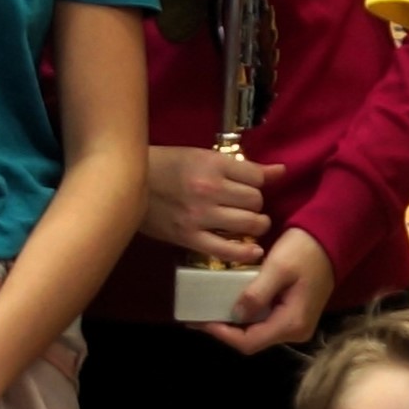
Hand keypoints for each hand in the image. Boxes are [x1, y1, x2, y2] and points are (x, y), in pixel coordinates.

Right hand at [146, 141, 273, 269]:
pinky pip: (226, 250)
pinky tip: (253, 251)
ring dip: (256, 226)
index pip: (257, 177)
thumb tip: (281, 171)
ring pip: (248, 224)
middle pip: (255, 201)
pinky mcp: (189, 237)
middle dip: (257, 204)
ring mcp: (199, 215)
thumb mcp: (202, 156)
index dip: (261, 183)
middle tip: (248, 206)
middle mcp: (209, 189)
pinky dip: (245, 252)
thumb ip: (241, 166)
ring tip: (250, 224)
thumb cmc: (167, 165)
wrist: (127, 182)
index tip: (253, 186)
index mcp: (212, 163)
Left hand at [200, 229, 334, 354]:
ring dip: (234, 322)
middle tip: (200, 316)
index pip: (249, 342)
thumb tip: (235, 315)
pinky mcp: (294, 314)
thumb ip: (257, 293)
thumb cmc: (306, 250)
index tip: (201, 320)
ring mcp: (296, 324)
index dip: (222, 335)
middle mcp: (295, 331)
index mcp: (292, 324)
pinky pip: (264, 321)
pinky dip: (246, 314)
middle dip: (225, 330)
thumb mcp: (279, 267)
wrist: (333, 238)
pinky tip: (231, 302)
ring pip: (257, 332)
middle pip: (252, 340)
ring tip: (210, 309)